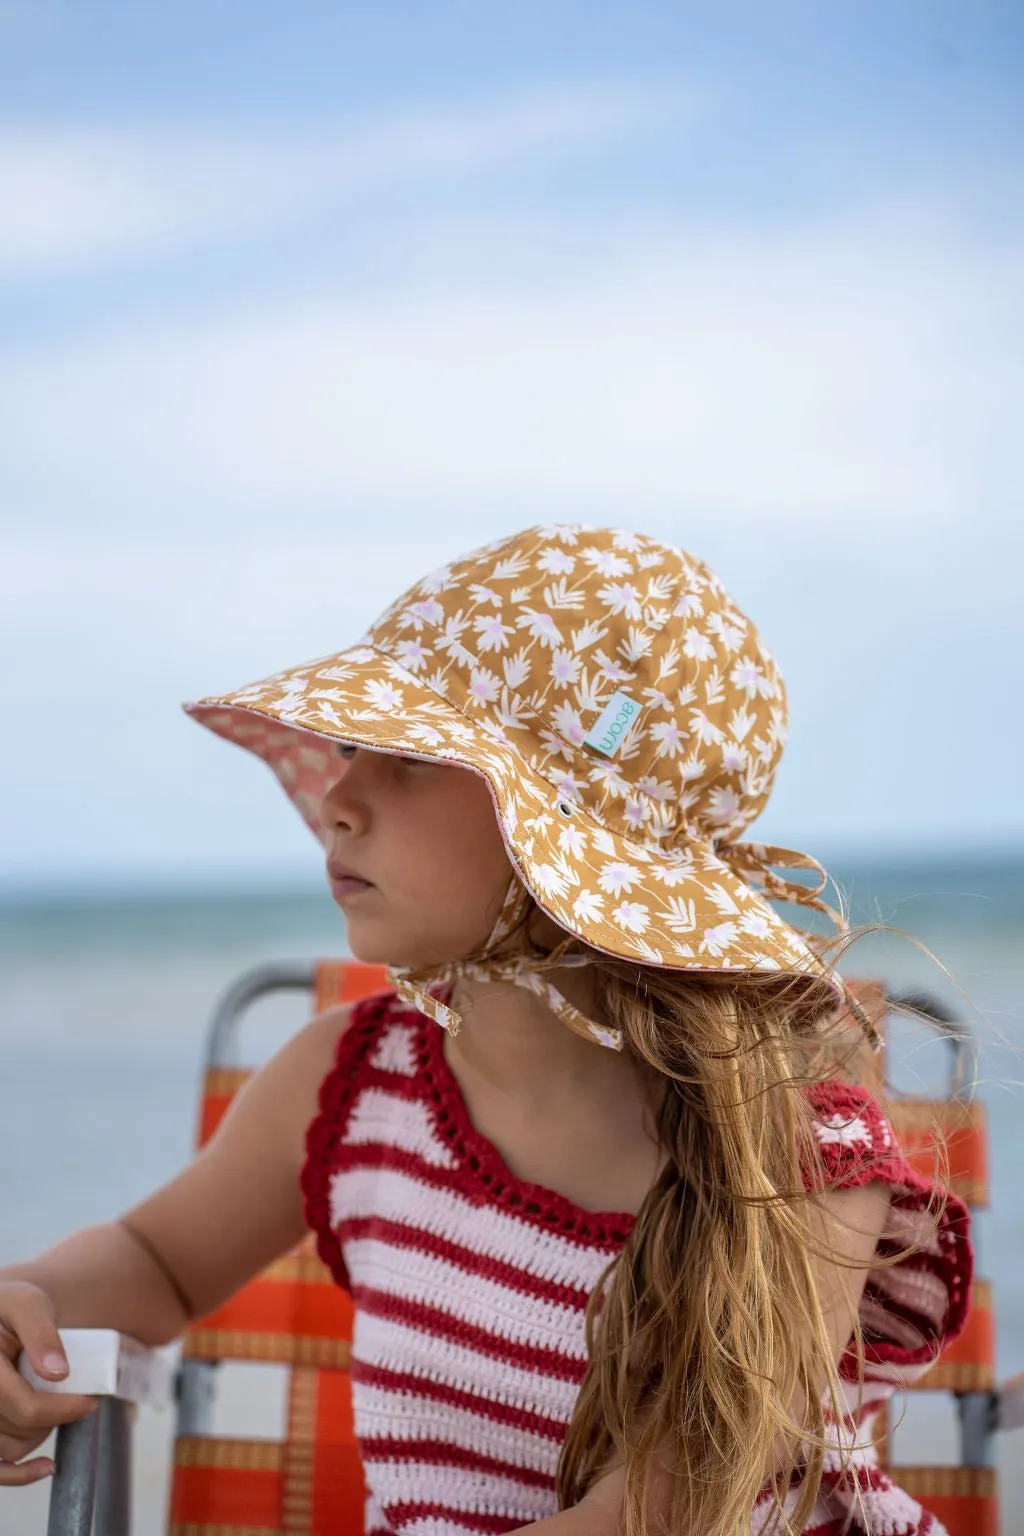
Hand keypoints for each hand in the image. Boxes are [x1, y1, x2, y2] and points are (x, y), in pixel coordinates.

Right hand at [0, 1282, 97, 1485]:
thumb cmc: (9, 1307)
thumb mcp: (27, 1304)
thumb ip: (41, 1333)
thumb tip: (59, 1372)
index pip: (24, 1405)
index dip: (62, 1409)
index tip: (90, 1401)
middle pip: (21, 1428)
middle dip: (55, 1415)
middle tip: (76, 1396)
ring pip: (10, 1448)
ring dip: (40, 1434)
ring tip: (55, 1404)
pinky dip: (17, 1473)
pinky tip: (44, 1466)